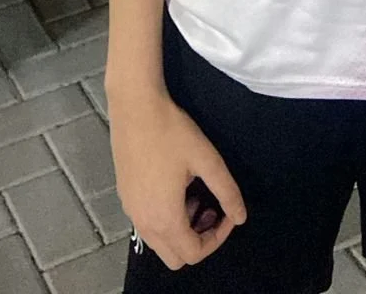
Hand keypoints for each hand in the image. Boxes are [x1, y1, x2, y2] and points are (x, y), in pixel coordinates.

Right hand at [108, 85, 246, 270]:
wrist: (134, 107)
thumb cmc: (172, 132)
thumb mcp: (207, 159)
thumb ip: (226, 191)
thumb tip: (241, 217)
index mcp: (165, 218)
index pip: (194, 253)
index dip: (217, 239)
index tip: (227, 212)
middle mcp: (144, 222)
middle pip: (175, 257)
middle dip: (198, 240)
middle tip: (210, 210)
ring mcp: (131, 211)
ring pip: (159, 243)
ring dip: (181, 231)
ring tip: (194, 197)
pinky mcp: (125, 197)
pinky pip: (147, 226)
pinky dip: (165, 220)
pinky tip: (174, 188)